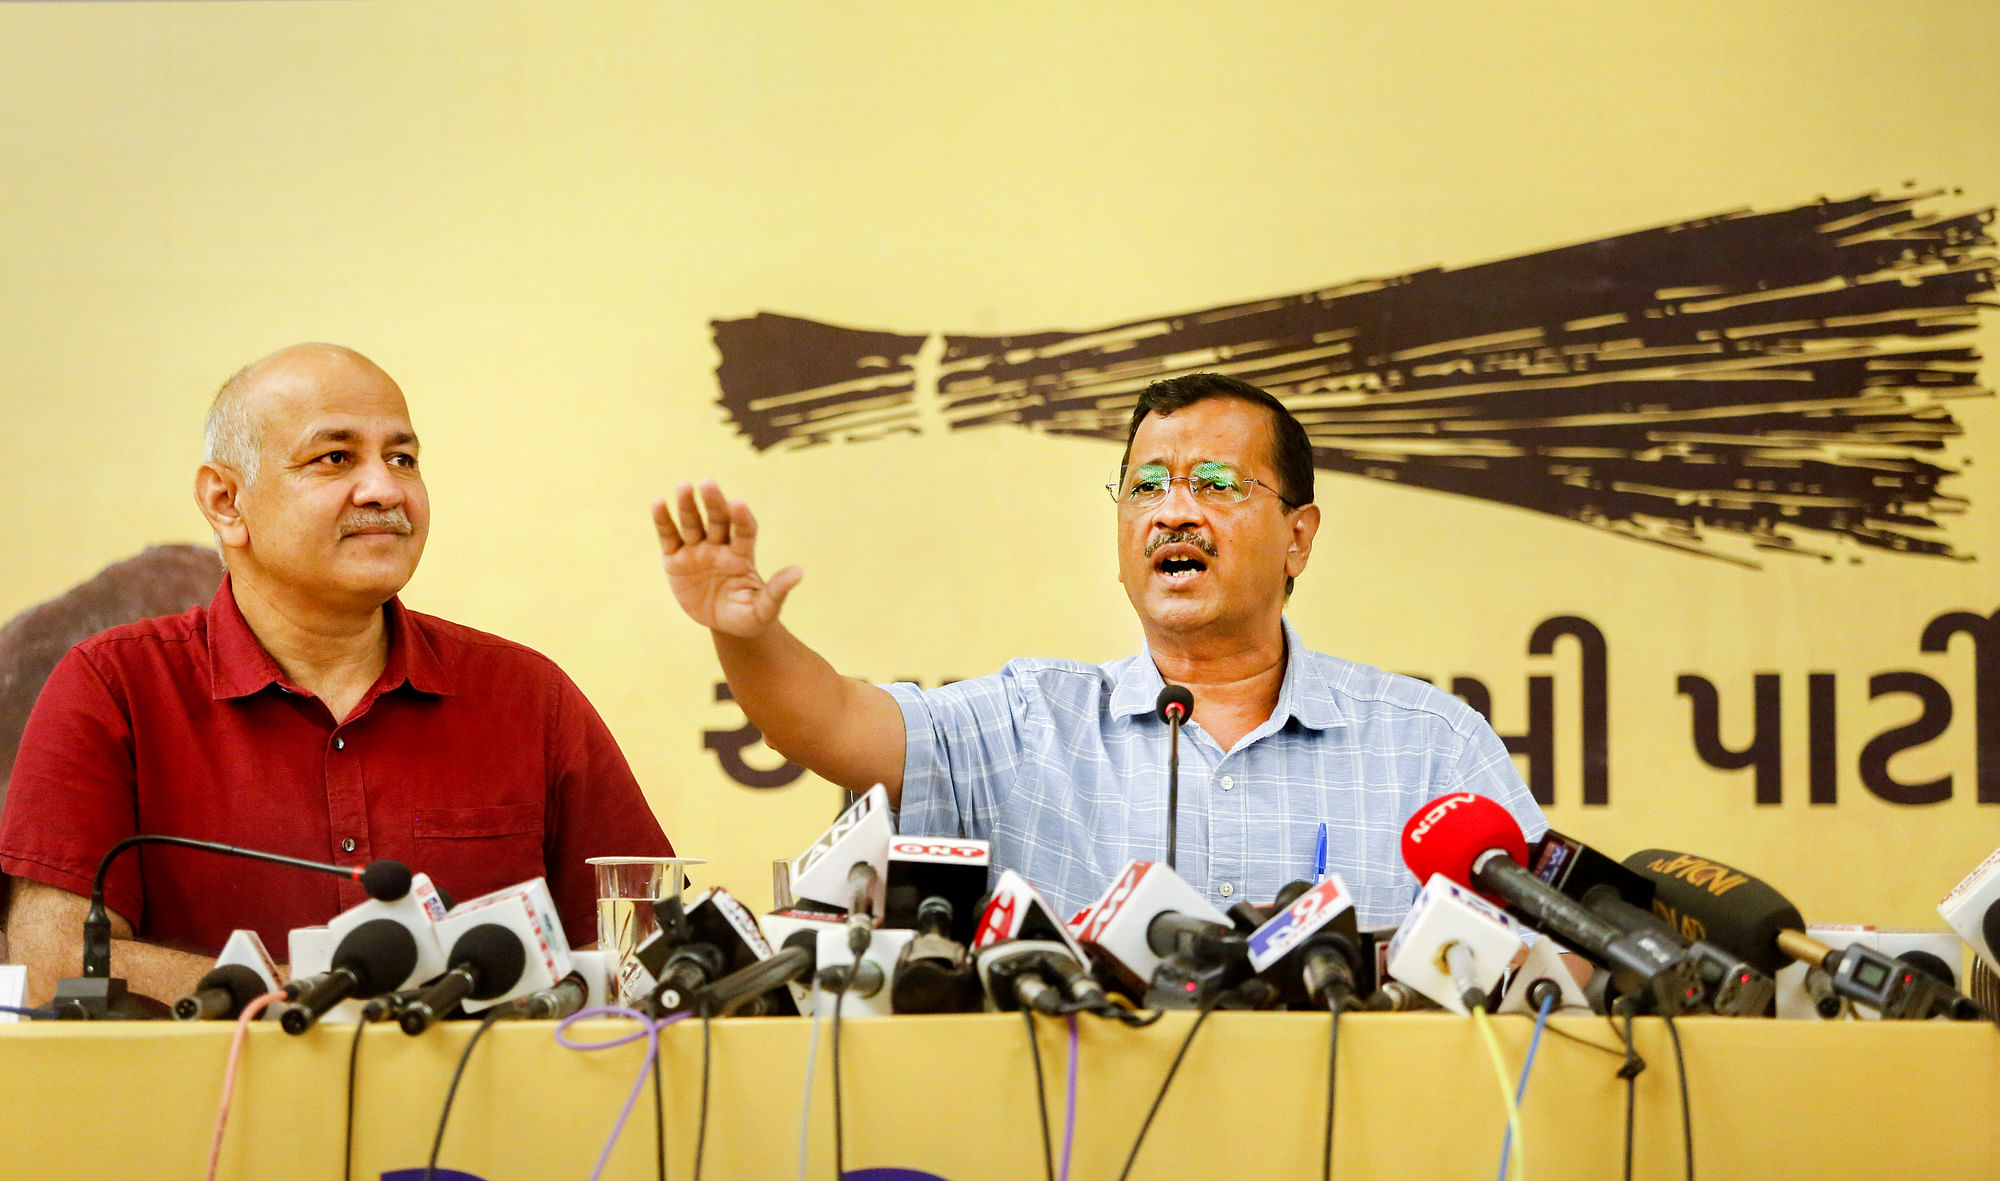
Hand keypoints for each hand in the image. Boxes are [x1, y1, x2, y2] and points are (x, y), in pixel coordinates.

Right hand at [654, 481, 802, 638]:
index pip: (745, 531)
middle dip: (713, 502)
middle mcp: (720, 547)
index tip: (739, 504)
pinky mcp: (676, 559)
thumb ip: (777, 591)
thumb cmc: (748, 616)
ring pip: (693, 523)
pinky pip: (669, 537)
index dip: (742, 519)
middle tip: (708, 483)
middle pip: (718, 520)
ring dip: (688, 505)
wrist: (723, 625)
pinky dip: (663, 520)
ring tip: (684, 486)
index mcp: (743, 556)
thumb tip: (799, 572)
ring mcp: (697, 551)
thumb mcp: (763, 610)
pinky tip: (658, 503)